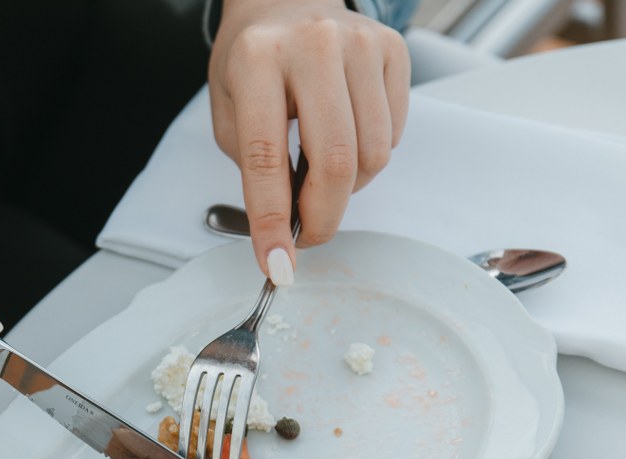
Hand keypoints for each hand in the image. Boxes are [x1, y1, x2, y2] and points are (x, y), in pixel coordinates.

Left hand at [208, 0, 408, 285]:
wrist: (287, 3)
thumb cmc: (254, 64)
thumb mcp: (231, 111)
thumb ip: (256, 168)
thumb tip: (290, 230)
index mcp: (258, 59)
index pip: (267, 157)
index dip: (272, 221)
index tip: (278, 265)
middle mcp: (314, 45)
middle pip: (336, 162)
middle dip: (323, 217)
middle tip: (309, 235)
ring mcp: (361, 45)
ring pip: (373, 156)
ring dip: (348, 186)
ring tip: (321, 168)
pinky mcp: (393, 52)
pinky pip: (394, 136)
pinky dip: (370, 156)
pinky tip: (346, 133)